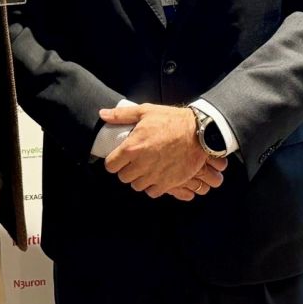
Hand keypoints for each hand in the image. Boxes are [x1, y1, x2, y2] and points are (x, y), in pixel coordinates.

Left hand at [101, 103, 219, 197]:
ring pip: (137, 186)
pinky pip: (152, 192)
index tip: (120, 158)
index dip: (114, 161)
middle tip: (134, 161)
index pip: (111, 166)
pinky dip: (153, 186)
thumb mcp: (146, 111)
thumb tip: (103, 115)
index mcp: (132, 147)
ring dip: (139, 178)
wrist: (199, 132)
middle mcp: (141, 164)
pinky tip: (157, 175)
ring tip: (146, 168)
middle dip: (126, 170)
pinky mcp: (168, 183)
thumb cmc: (172, 120)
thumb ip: (122, 115)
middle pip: (123, 177)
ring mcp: (155, 176)